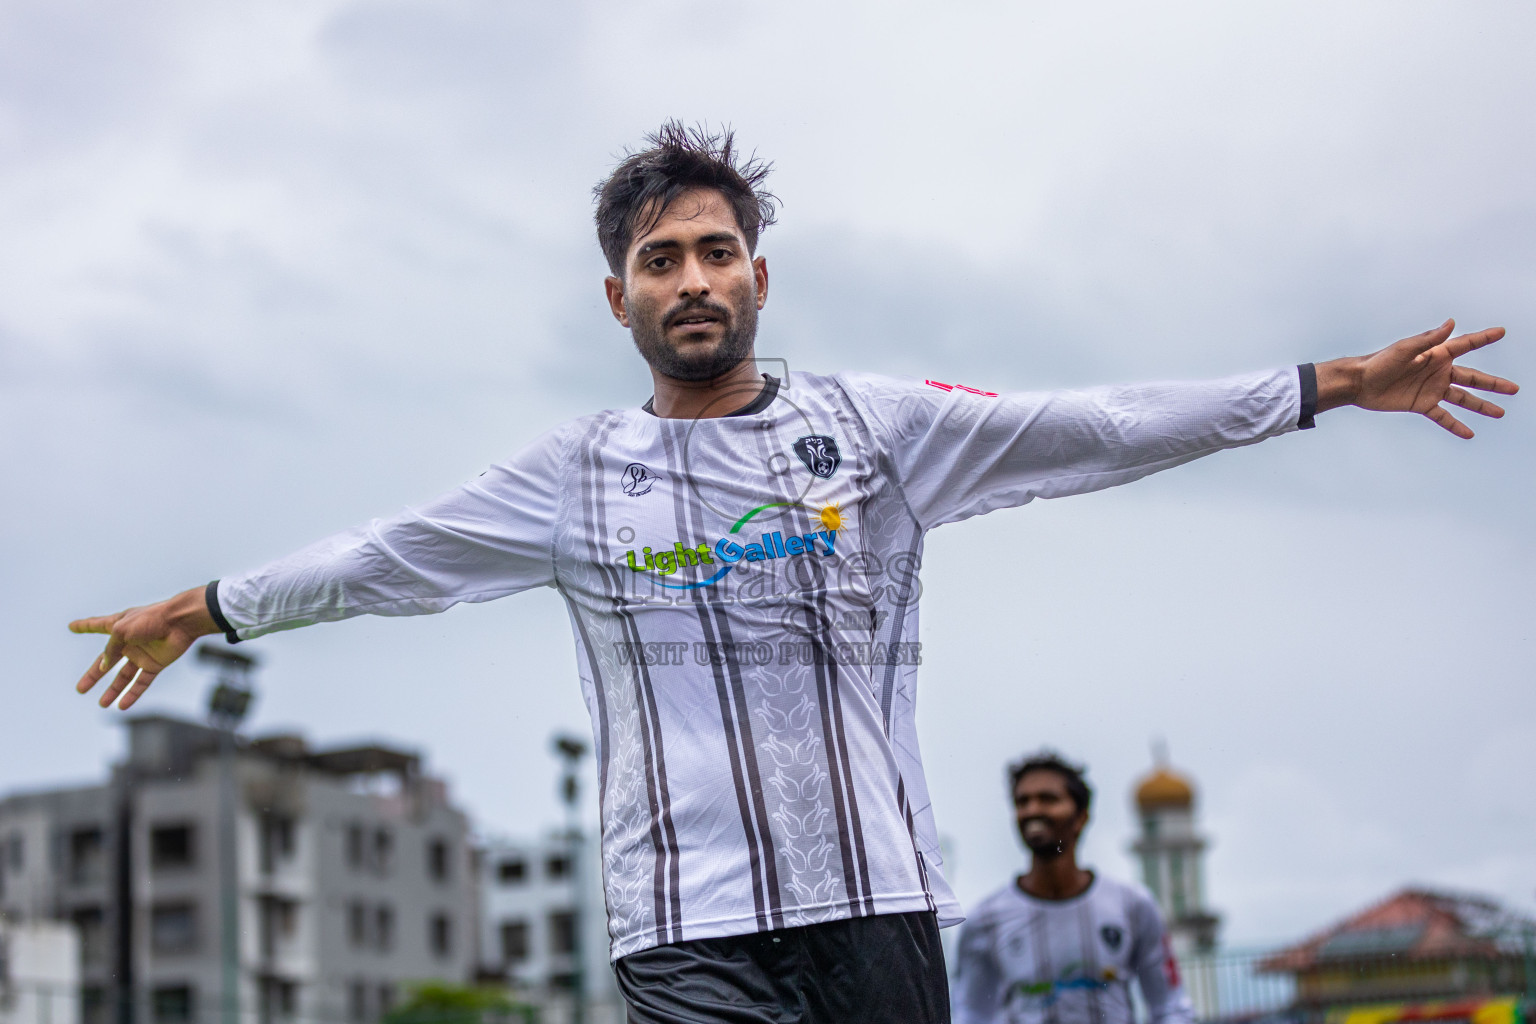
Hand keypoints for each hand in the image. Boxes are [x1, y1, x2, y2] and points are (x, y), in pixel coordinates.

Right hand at [70, 587, 218, 709]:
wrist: (181, 622)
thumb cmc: (151, 619)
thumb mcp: (121, 630)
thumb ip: (110, 649)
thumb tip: (105, 667)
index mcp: (118, 625)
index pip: (96, 625)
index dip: (84, 626)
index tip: (72, 626)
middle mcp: (128, 641)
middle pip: (106, 661)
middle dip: (94, 675)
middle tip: (80, 688)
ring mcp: (141, 654)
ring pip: (124, 676)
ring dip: (113, 690)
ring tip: (102, 704)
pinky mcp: (155, 664)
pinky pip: (142, 682)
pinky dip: (133, 694)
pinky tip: (122, 705)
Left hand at [1317, 320, 1517, 437]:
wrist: (1359, 383)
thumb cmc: (1380, 361)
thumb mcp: (1405, 349)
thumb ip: (1429, 339)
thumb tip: (1451, 323)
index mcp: (1436, 354)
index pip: (1465, 345)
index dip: (1483, 338)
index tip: (1502, 331)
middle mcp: (1438, 371)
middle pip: (1472, 378)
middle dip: (1493, 384)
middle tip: (1514, 389)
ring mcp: (1431, 389)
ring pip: (1462, 399)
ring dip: (1481, 406)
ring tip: (1500, 412)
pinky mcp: (1421, 404)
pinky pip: (1442, 416)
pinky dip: (1455, 425)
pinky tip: (1469, 433)